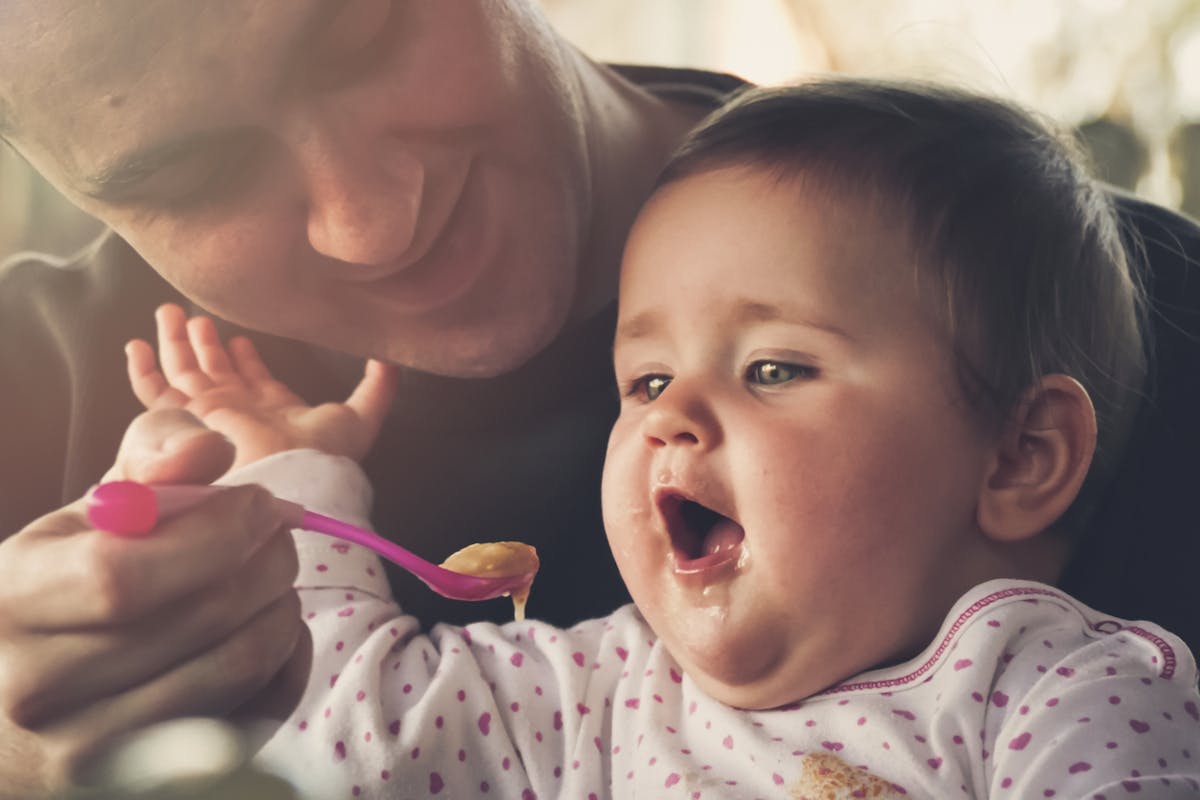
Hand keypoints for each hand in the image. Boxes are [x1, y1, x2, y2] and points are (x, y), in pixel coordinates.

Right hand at [0, 410, 305, 795]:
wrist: (12, 706)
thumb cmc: (65, 589)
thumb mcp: (87, 514)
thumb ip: (152, 460)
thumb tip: (209, 447)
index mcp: (9, 601)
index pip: (124, 576)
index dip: (215, 532)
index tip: (259, 504)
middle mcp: (34, 687)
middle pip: (197, 616)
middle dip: (267, 559)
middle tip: (279, 534)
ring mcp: (86, 751)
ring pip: (235, 666)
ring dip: (280, 606)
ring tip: (272, 580)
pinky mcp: (143, 785)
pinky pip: (255, 718)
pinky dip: (286, 663)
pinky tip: (272, 631)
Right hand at [126, 303, 397, 469]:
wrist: (291, 478)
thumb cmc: (327, 453)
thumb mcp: (362, 413)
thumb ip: (379, 386)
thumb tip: (393, 358)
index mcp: (275, 409)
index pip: (256, 379)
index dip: (247, 359)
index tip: (241, 339)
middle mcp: (239, 411)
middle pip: (215, 370)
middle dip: (204, 343)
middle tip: (194, 314)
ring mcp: (210, 415)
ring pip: (185, 372)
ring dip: (176, 342)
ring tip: (169, 312)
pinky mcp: (186, 418)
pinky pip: (156, 393)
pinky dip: (144, 370)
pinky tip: (136, 345)